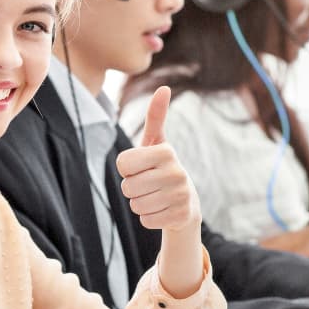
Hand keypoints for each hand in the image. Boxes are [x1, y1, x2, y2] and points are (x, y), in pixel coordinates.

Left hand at [116, 86, 200, 231]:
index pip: (122, 164)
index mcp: (167, 152)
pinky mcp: (180, 216)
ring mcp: (180, 196)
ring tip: (156, 196)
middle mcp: (177, 172)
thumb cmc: (162, 168)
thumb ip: (155, 116)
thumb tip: (164, 88)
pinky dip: (149, 218)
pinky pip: (145, 220)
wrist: (186, 202)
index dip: (127, 168)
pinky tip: (162, 210)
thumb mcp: (156, 143)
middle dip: (133, 188)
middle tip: (149, 184)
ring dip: (140, 203)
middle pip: (127, 187)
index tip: (142, 167)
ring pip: (136, 205)